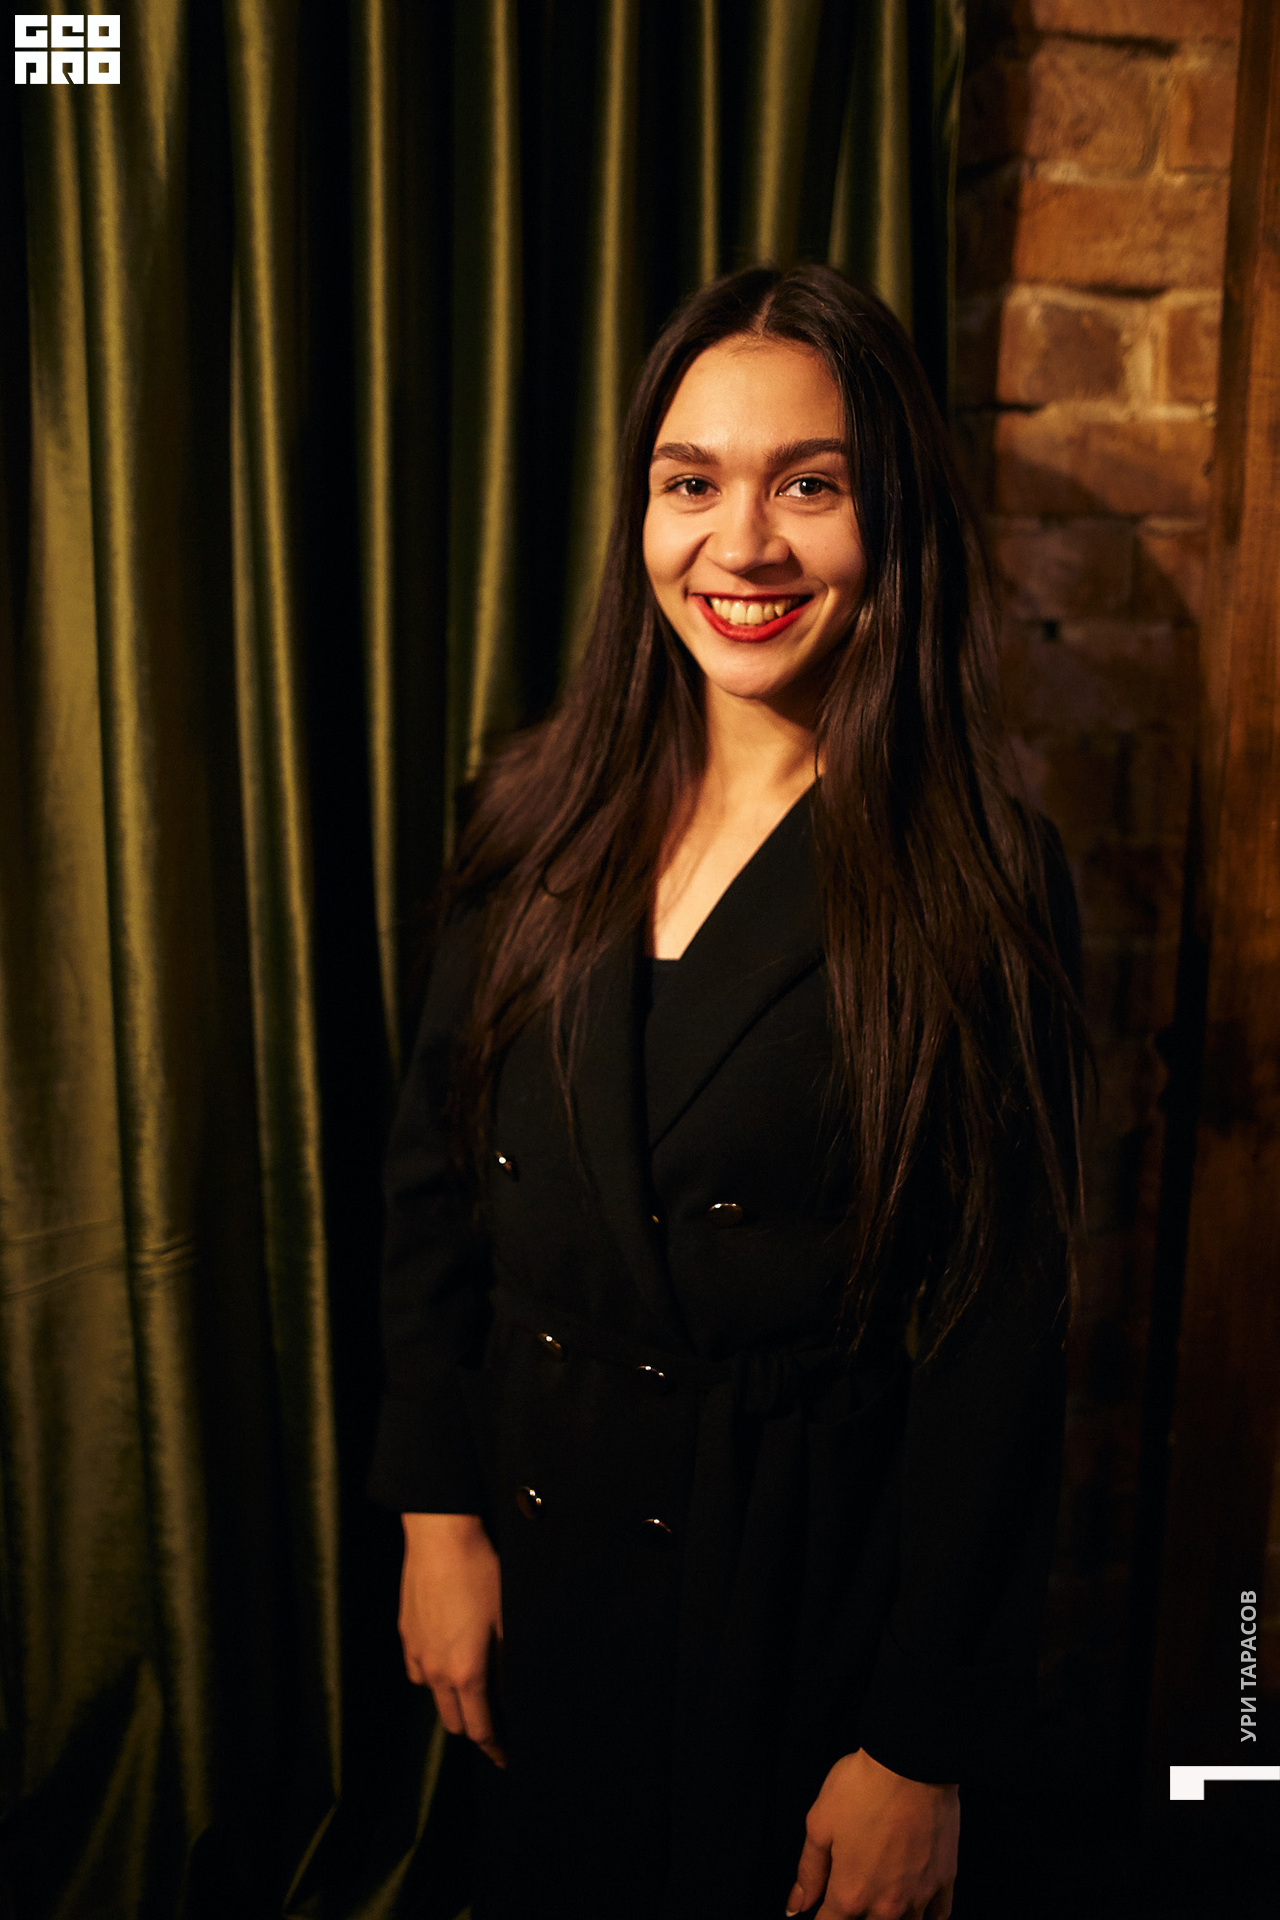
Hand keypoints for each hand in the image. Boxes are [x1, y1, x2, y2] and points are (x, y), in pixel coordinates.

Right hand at [399, 1511, 505, 1765]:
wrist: (441, 1537)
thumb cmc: (481, 1575)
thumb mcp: (506, 1621)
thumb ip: (506, 1665)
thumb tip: (510, 1692)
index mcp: (466, 1673)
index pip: (479, 1729)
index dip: (494, 1748)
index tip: (504, 1758)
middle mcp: (436, 1672)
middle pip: (453, 1721)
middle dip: (473, 1728)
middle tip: (493, 1721)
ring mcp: (416, 1653)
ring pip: (432, 1695)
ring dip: (451, 1700)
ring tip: (470, 1686)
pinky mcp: (406, 1633)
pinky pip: (417, 1669)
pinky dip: (431, 1674)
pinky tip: (445, 1656)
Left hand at [787, 1748, 958, 1918]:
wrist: (912, 1762)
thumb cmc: (863, 1787)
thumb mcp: (820, 1824)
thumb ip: (809, 1872)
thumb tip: (796, 1906)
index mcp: (851, 1894)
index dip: (819, 1919)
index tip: (820, 1909)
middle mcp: (886, 1906)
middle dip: (853, 1916)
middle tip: (852, 1890)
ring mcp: (919, 1896)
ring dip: (888, 1918)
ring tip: (880, 1896)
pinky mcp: (945, 1879)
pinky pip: (939, 1916)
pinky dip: (927, 1917)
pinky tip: (917, 1909)